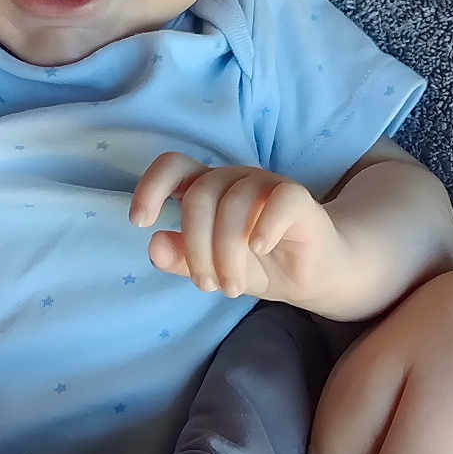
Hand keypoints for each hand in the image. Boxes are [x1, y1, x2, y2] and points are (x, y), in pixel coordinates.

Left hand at [130, 152, 351, 304]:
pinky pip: (279, 200)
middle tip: (207, 285)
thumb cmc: (257, 265)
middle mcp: (232, 179)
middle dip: (196, 246)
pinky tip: (260, 250)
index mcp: (206, 188)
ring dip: (227, 253)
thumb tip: (153, 245)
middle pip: (199, 195)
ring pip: (234, 204)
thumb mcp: (212, 269)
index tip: (140, 222)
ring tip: (233, 287)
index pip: (172, 166)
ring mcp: (265, 184)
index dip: (150, 187)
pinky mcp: (297, 198)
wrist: (312, 275)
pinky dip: (264, 227)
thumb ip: (181, 259)